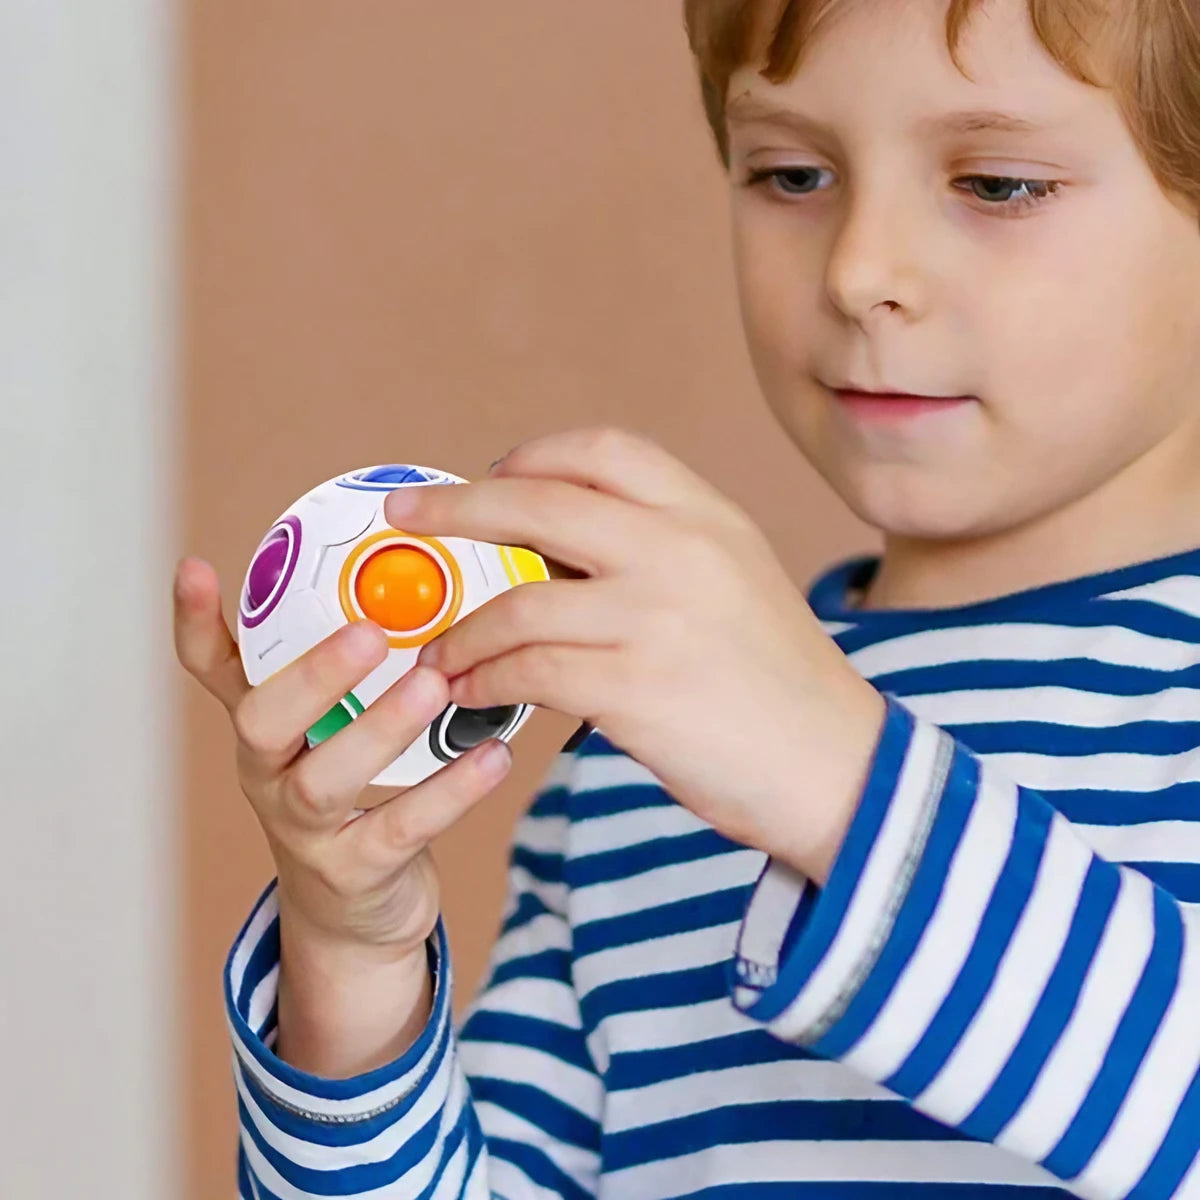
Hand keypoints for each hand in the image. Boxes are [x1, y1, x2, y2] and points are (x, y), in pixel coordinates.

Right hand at [173, 557, 514, 1073]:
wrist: (359, 916)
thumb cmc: (354, 796)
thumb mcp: (335, 730)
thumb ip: (356, 668)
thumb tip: (416, 578)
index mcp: (264, 725)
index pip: (211, 669)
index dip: (196, 622)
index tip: (196, 567)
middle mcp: (269, 773)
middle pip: (262, 722)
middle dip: (312, 675)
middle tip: (370, 633)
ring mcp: (303, 829)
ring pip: (324, 780)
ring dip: (380, 728)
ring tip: (434, 686)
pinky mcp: (354, 873)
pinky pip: (398, 830)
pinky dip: (449, 792)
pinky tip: (492, 755)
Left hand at [386, 426, 887, 883]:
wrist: (836, 767)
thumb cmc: (777, 682)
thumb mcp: (734, 580)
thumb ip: (656, 550)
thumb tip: (545, 548)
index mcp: (708, 516)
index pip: (604, 449)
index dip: (533, 456)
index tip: (489, 476)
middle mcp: (681, 550)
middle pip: (540, 502)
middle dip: (458, 508)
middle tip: (406, 519)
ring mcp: (657, 618)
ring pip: (518, 603)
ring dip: (464, 632)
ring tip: (441, 657)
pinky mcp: (636, 689)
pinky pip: (527, 673)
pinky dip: (484, 682)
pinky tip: (471, 695)